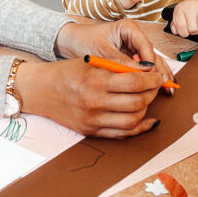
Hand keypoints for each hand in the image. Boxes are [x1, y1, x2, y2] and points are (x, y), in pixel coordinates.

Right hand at [16, 58, 162, 137]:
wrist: (40, 91)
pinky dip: (139, 127)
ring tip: (146, 98)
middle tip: (155, 85)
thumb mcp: (91, 63)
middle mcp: (95, 102)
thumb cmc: (66, 73)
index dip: (152, 79)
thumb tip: (146, 70)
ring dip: (146, 109)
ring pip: (133, 120)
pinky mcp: (92, 131)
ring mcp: (94, 120)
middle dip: (152, 93)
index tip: (157, 75)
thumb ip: (117, 67)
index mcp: (96, 81)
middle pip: (137, 102)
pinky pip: (122, 133)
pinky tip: (147, 119)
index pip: (135, 82)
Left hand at [170, 0, 197, 36]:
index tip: (186, 30)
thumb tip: (175, 31)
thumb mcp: (181, 15)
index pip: (180, 27)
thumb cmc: (192, 10)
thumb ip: (176, 24)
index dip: (184, 33)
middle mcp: (191, 6)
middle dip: (195, 31)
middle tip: (196, 24)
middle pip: (193, 30)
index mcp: (180, 8)